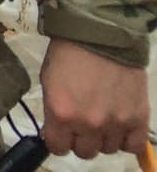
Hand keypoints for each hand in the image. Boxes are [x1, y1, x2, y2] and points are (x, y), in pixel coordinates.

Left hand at [39, 38, 149, 159]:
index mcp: (61, 113)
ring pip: (108, 149)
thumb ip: (54, 112)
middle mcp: (88, 123)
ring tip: (103, 118)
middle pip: (84, 152)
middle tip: (83, 123)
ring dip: (104, 138)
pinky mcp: (138, 118)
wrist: (101, 34)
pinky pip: (133, 146)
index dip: (58, 140)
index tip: (61, 132)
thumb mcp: (49, 82)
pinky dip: (127, 139)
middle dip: (81, 139)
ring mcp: (115, 123)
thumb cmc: (68, 54)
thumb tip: (57, 132)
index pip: (58, 148)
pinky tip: (121, 126)